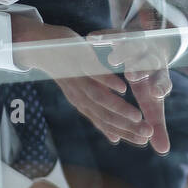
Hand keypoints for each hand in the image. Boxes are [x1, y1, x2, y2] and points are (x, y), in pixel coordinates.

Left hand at [9, 18, 171, 152]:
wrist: (39, 47)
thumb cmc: (68, 70)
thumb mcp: (84, 93)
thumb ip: (100, 113)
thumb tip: (114, 139)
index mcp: (83, 104)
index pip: (105, 124)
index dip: (125, 133)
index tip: (145, 141)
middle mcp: (79, 95)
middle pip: (104, 115)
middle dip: (127, 127)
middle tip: (148, 134)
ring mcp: (77, 79)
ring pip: (99, 99)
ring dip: (119, 109)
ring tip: (138, 117)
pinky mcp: (76, 60)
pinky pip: (93, 73)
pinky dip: (107, 82)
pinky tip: (123, 88)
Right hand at [93, 33, 175, 154]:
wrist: (155, 46)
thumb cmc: (151, 81)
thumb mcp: (154, 102)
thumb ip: (157, 125)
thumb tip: (163, 151)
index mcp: (160, 76)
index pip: (164, 81)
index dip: (160, 87)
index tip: (156, 95)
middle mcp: (152, 58)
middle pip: (150, 62)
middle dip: (141, 69)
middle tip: (134, 77)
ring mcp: (140, 43)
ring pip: (133, 45)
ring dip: (124, 53)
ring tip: (114, 60)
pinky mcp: (126, 34)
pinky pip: (116, 34)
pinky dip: (105, 37)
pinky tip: (92, 38)